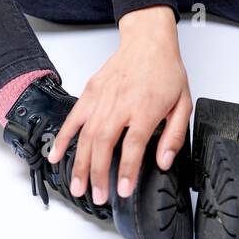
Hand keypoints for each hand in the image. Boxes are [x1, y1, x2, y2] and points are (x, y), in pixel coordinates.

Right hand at [46, 5, 191, 204]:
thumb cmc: (165, 71)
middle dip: (98, 174)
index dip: (126, 170)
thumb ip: (175, 135)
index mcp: (146, 108)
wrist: (148, 41)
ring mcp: (102, 98)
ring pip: (86, 136)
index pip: (133, 146)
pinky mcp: (90, 92)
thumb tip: (163, 161)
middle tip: (98, 197)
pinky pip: (73, 118)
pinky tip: (56, 155)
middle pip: (104, 144)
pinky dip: (63, 137)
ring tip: (77, 187)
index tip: (122, 189)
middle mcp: (121, 104)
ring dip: (79, 164)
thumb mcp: (182, 103)